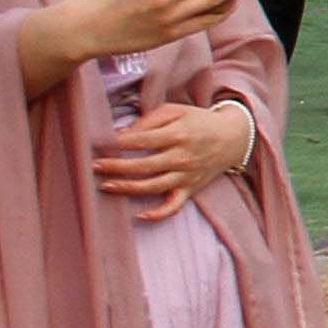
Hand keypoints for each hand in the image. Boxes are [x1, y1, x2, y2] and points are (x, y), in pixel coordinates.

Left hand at [94, 96, 255, 221]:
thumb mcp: (176, 111)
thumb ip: (150, 120)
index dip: (118, 143)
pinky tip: (140, 216)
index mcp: (178, 134)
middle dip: (116, 166)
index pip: (142, 140)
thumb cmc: (198, 121)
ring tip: (106, 185)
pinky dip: (158, 214)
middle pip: (143, 165)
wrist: (233, 137)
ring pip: (153, 186)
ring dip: (128, 188)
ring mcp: (186, 176)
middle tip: (94, 165)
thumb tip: (124, 134)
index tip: (99, 143)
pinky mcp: (190, 189)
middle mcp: (182, 157)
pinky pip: (174, 206)